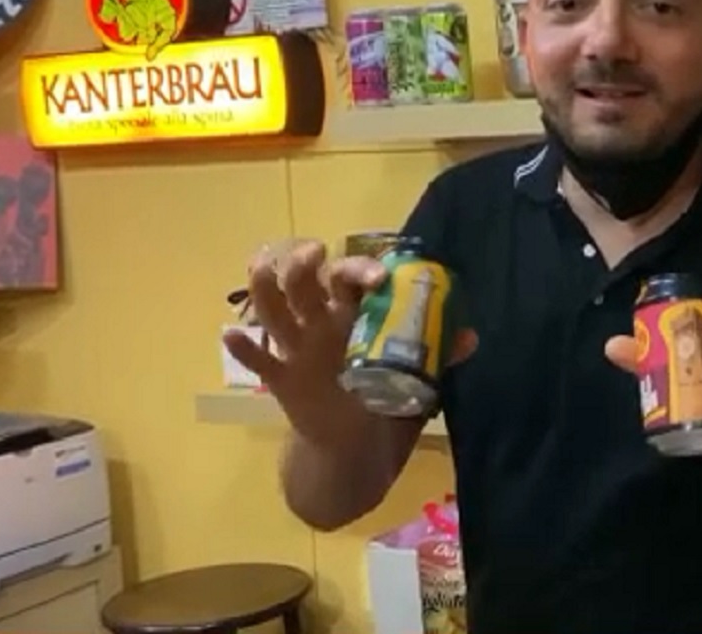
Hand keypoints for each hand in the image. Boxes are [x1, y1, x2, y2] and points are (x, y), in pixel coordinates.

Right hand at [222, 239, 477, 435]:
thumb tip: (470, 337)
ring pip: (273, 309)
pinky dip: (243, 347)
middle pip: (305, 282)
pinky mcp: (281, 379)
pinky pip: (257, 360)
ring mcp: (298, 349)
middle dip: (305, 264)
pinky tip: (231, 334)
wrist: (355, 446)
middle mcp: (322, 324)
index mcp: (354, 316)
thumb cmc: (385, 399)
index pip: (350, 278)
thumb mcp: (416, 376)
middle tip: (313, 255)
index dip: (359, 269)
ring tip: (263, 268)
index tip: (376, 276)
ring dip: (265, 286)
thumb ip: (438, 355)